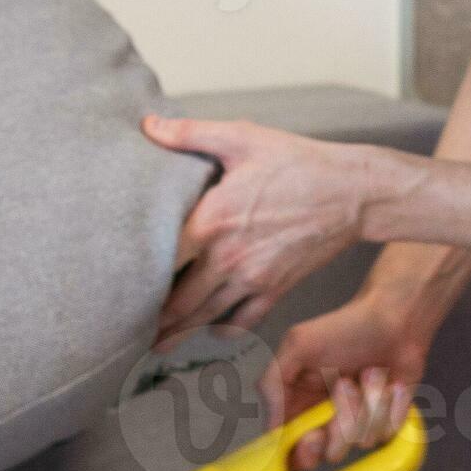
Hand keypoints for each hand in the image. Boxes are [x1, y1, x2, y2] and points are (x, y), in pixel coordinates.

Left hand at [144, 115, 397, 342]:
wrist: (353, 192)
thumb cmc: (298, 162)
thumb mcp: (243, 138)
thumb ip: (191, 133)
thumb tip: (147, 124)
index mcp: (211, 221)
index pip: (160, 261)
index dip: (135, 277)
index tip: (117, 286)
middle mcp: (227, 258)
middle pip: (177, 301)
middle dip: (152, 319)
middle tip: (127, 328)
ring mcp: (253, 279)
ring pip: (204, 317)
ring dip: (177, 334)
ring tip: (154, 346)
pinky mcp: (276, 289)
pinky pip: (242, 322)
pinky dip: (222, 332)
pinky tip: (208, 333)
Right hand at [264, 292, 430, 470]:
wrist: (394, 319)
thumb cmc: (345, 328)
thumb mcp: (298, 345)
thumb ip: (273, 382)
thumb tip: (270, 427)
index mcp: (299, 406)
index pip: (290, 452)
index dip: (301, 453)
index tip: (313, 436)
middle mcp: (327, 421)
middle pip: (329, 453)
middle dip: (340, 423)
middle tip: (344, 386)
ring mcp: (360, 424)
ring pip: (362, 440)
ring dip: (368, 401)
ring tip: (368, 372)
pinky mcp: (388, 422)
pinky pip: (389, 430)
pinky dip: (391, 403)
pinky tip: (391, 382)